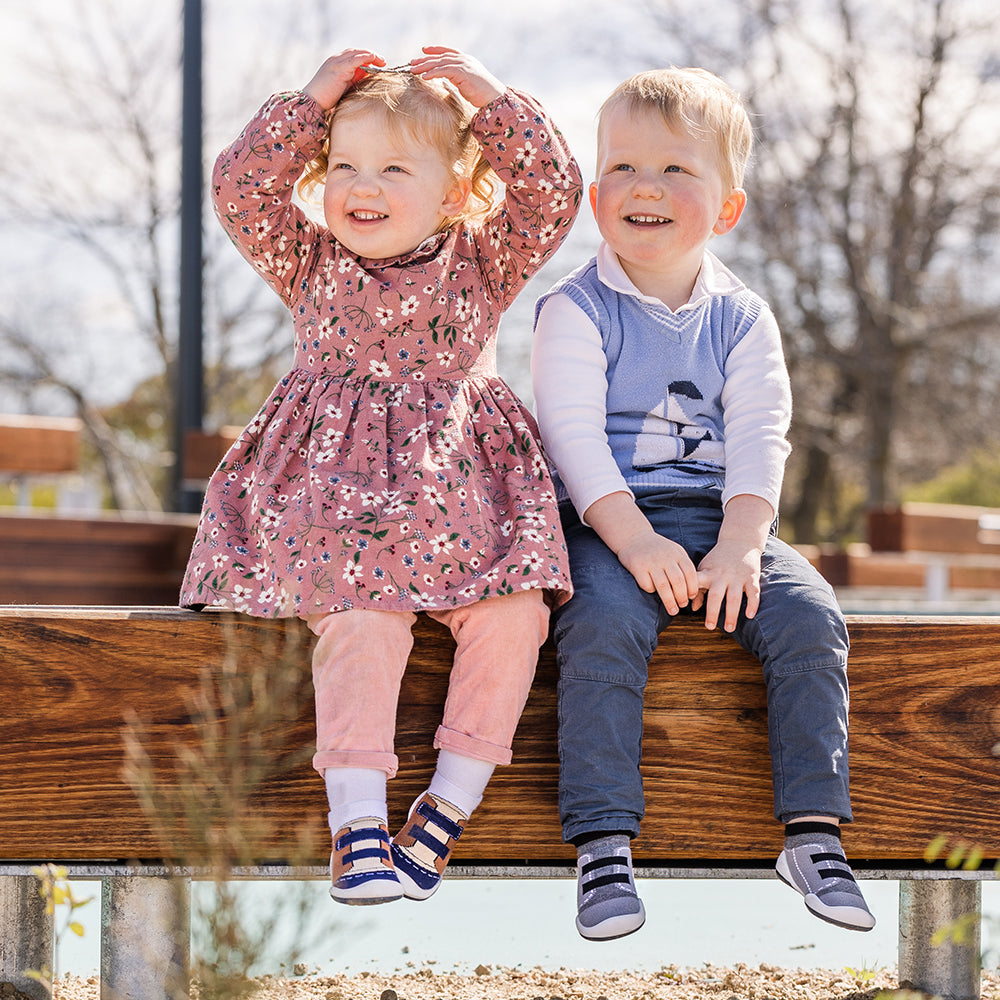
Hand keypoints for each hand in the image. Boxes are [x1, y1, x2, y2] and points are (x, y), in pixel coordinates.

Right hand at [303, 49, 385, 109]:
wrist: (312, 102)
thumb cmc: (327, 98)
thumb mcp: (343, 87)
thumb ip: (353, 80)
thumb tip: (368, 77)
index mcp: (336, 63)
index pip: (353, 55)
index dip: (365, 57)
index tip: (377, 63)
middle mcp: (335, 60)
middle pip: (356, 52)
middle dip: (370, 54)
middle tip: (382, 61)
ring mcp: (336, 63)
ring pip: (356, 53)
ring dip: (371, 55)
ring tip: (381, 60)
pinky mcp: (338, 69)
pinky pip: (354, 60)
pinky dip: (365, 57)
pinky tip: (373, 58)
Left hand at [409, 45, 504, 107]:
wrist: (494, 96)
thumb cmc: (483, 93)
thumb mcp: (468, 82)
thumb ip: (458, 78)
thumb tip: (449, 80)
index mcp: (466, 60)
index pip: (447, 51)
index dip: (435, 50)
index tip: (423, 50)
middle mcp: (464, 59)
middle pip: (440, 57)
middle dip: (425, 59)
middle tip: (412, 62)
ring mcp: (463, 64)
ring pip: (440, 62)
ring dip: (425, 66)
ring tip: (413, 70)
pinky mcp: (462, 72)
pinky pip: (444, 71)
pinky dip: (433, 73)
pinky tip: (424, 77)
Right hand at [617, 530, 700, 616]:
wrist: (633, 537)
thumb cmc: (658, 549)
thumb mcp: (674, 551)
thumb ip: (683, 566)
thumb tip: (692, 591)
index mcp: (677, 553)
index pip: (690, 573)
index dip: (693, 587)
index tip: (692, 597)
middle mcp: (665, 557)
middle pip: (678, 581)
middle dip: (682, 597)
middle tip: (682, 605)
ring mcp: (651, 562)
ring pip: (663, 586)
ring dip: (670, 601)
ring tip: (673, 610)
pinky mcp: (637, 567)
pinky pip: (647, 585)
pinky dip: (652, 591)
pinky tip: (653, 592)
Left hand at [695, 493, 772, 631]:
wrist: (739, 541)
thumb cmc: (717, 559)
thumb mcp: (704, 568)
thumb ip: (698, 588)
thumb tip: (692, 608)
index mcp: (708, 573)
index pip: (696, 583)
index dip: (690, 593)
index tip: (685, 605)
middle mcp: (723, 576)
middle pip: (716, 596)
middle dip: (713, 612)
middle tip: (710, 627)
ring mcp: (738, 577)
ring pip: (735, 597)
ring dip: (732, 614)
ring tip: (730, 628)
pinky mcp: (752, 577)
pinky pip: (754, 592)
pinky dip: (752, 604)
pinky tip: (749, 615)